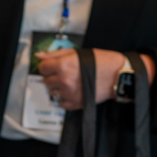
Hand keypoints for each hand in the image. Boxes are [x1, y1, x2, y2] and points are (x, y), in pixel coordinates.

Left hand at [36, 48, 155, 109]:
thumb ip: (55, 54)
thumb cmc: (100, 61)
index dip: (47, 66)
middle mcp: (64, 80)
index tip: (52, 66)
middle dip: (52, 76)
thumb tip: (39, 56)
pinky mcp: (76, 104)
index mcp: (63, 65)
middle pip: (46, 81)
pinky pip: (61, 103)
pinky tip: (73, 91)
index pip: (42, 68)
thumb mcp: (76, 53)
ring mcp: (69, 94)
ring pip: (52, 92)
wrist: (117, 75)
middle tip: (63, 73)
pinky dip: (64, 98)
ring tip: (70, 82)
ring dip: (58, 87)